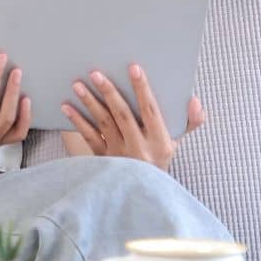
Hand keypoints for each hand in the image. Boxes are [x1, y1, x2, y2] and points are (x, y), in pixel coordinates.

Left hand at [61, 65, 203, 167]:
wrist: (143, 192)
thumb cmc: (159, 159)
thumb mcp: (177, 142)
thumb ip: (191, 121)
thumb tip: (194, 100)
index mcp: (160, 141)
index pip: (150, 110)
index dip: (142, 89)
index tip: (134, 67)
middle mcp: (139, 148)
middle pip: (122, 115)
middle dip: (109, 92)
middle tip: (96, 72)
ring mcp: (119, 155)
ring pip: (104, 124)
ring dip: (90, 102)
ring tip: (78, 84)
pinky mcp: (103, 160)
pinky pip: (89, 137)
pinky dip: (77, 121)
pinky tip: (67, 106)